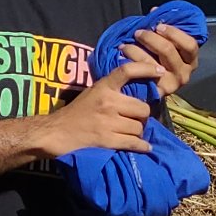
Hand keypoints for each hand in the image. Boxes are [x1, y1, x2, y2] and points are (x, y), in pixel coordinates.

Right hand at [31, 65, 166, 158]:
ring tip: (130, 133)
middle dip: (142, 116)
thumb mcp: (92, 93)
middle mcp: (108, 102)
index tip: (160, 72)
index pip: (127, 71)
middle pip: (142, 108)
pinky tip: (144, 146)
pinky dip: (141, 146)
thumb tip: (136, 92)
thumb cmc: (74, 113)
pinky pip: (133, 142)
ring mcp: (108, 122)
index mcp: (103, 87)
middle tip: (136, 119)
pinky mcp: (107, 140)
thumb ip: (111, 90)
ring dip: (138, 132)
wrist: (55, 133)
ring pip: (139, 127)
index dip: (146, 69)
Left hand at [124, 22, 200, 95]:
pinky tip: (123, 56)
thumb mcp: (167, 44)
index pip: (190, 45)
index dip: (174, 33)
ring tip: (125, 44)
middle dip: (151, 38)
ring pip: (152, 63)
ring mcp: (171, 85)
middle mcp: (184, 74)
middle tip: (138, 32)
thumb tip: (155, 10)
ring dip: (136, 50)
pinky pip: (142, 75)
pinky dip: (131, 63)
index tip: (158, 25)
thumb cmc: (159, 60)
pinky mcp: (157, 93)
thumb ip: (165, 28)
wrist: (148, 88)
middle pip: (168, 50)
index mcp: (191, 60)